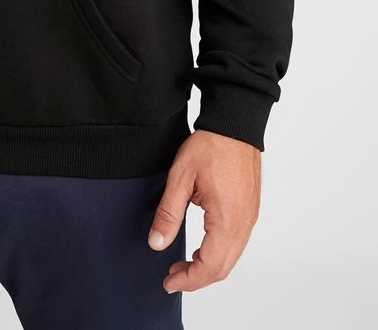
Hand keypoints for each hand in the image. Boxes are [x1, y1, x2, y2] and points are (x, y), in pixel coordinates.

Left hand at [147, 129, 260, 292]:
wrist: (234, 124)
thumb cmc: (211, 146)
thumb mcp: (180, 178)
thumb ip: (169, 213)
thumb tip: (157, 243)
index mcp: (227, 219)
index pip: (210, 266)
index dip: (189, 280)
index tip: (169, 282)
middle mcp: (243, 223)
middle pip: (223, 268)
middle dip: (197, 278)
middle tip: (172, 276)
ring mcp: (250, 218)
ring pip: (231, 258)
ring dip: (208, 267)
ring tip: (183, 264)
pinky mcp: (250, 210)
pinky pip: (236, 243)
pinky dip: (218, 253)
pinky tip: (201, 248)